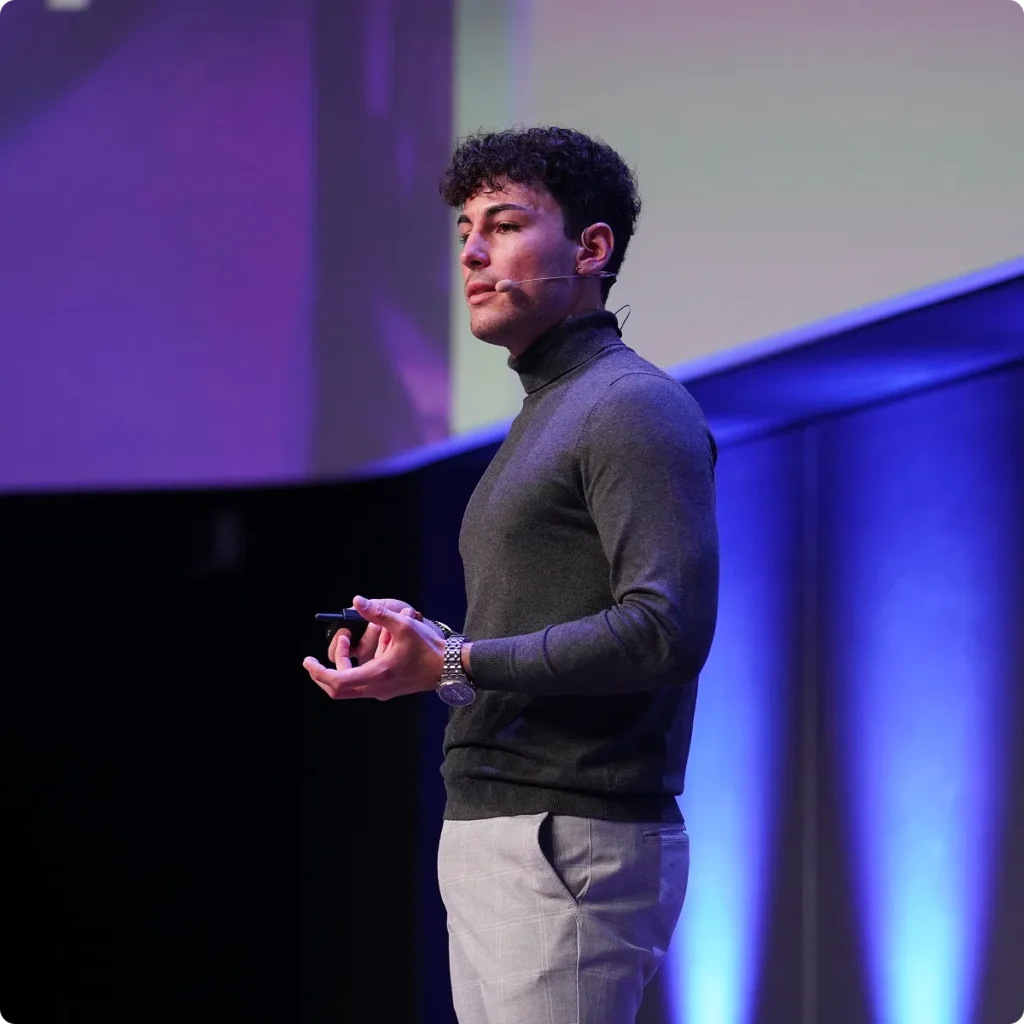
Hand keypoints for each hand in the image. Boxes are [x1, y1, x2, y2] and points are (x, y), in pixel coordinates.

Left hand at [304, 595, 446, 700]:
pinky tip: (366, 650)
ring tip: (349, 641)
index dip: (318, 672)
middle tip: (326, 650)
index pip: (337, 681)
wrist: (450, 667)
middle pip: (338, 689)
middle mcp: (377, 688)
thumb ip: (378, 613)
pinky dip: (354, 669)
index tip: (308, 661)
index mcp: (378, 675)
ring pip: (349, 688)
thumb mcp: (404, 624)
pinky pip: (361, 685)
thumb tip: (357, 601)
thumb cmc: (429, 648)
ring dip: (342, 666)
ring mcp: (382, 692)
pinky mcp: (387, 690)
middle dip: (325, 671)